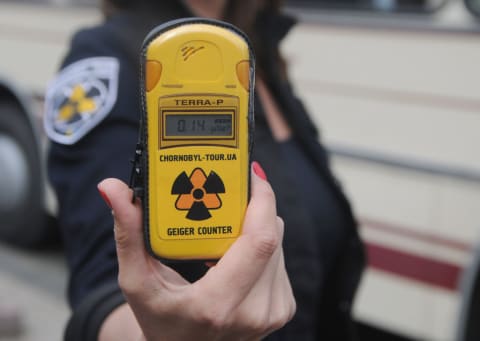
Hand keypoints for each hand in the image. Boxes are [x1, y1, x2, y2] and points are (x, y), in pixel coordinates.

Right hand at [98, 164, 295, 340]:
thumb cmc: (160, 320)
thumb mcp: (137, 281)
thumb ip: (128, 234)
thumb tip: (112, 189)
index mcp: (219, 304)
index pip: (260, 241)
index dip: (262, 200)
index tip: (248, 171)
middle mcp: (255, 311)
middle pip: (270, 235)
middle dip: (253, 205)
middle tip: (229, 189)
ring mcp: (273, 312)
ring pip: (278, 243)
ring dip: (256, 224)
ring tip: (226, 222)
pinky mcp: (283, 307)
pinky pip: (279, 258)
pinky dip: (260, 244)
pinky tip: (236, 249)